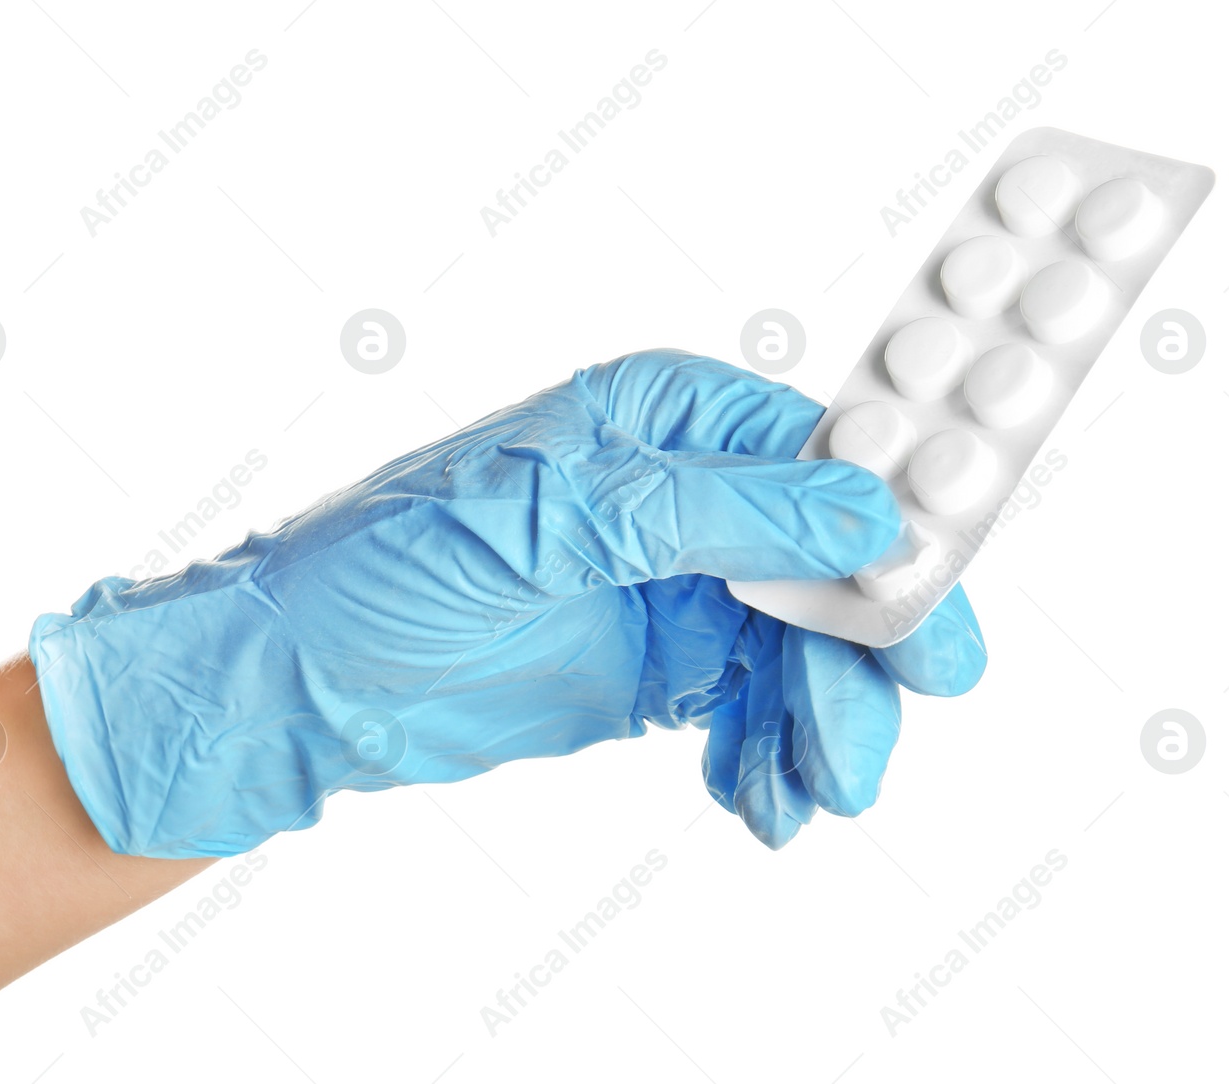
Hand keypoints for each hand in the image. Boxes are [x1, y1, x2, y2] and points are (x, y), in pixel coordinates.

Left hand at [29, 350, 987, 856]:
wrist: (302, 685)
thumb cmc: (386, 571)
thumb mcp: (547, 526)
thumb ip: (706, 512)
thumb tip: (861, 508)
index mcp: (662, 419)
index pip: (819, 459)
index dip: (890, 533)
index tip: (926, 619)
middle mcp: (686, 494)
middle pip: (830, 566)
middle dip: (857, 659)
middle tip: (863, 746)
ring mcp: (680, 581)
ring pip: (801, 649)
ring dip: (816, 724)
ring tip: (802, 796)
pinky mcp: (664, 662)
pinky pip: (752, 706)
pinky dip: (768, 754)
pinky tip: (755, 798)